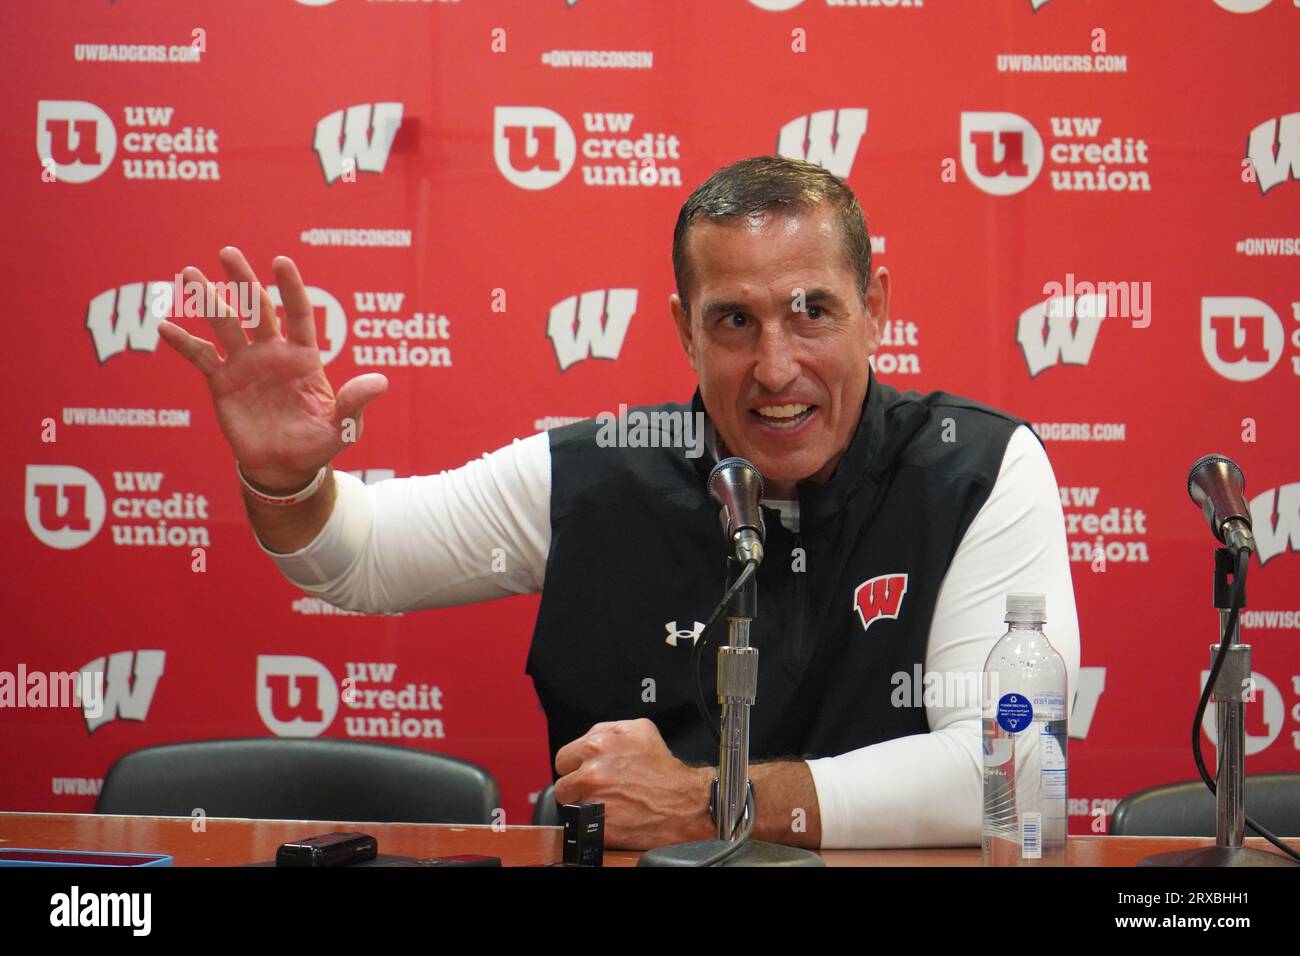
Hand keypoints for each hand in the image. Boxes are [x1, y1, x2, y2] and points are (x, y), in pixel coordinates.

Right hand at [157, 247, 386, 491]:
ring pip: (226, 325)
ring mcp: (245, 364)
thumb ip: (354, 402)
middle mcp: (273, 353)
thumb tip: (381, 382)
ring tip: (189, 274)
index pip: (299, 314)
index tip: (280, 261)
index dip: (291, 288)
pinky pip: (201, 357)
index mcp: (304, 357)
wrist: (285, 468)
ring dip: (208, 300)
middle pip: (258, 309)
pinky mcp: (222, 382)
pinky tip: (165, 325)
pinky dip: (184, 342)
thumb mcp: (343, 426)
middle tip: (228, 252)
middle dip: (243, 281)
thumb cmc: (318, 444)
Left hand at [553, 718, 713, 849]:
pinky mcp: (601, 828)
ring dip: (586, 807)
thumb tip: (588, 738)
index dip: (575, 766)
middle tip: (598, 789)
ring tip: (609, 803)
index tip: (585, 771)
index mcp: (596, 746)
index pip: (562, 759)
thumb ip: (606, 729)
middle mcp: (592, 773)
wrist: (685, 802)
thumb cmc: (664, 769)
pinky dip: (596, 825)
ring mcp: (595, 802)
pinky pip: (585, 827)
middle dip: (577, 788)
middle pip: (563, 786)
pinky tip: (614, 816)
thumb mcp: (639, 730)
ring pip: (572, 808)